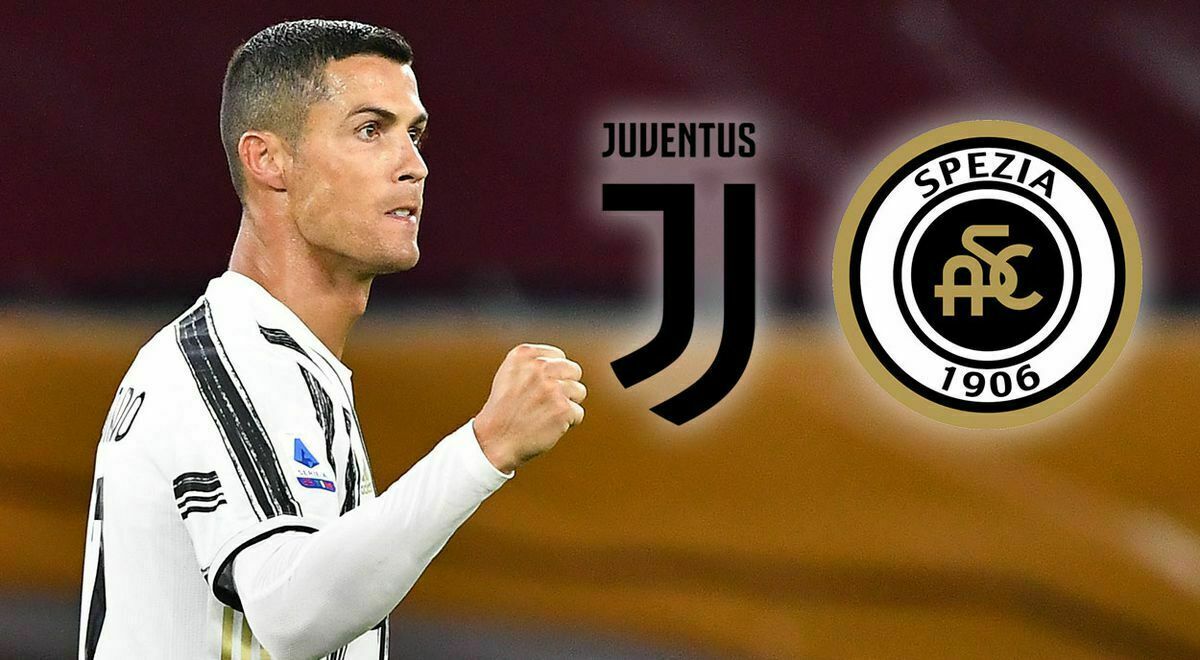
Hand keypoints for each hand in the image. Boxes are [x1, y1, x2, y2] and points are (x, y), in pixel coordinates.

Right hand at [472, 344, 585, 472]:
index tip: (536, 389)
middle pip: (574, 371)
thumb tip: (565, 363)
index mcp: (524, 354)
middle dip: (565, 387)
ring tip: (544, 414)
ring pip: (579, 392)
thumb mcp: (510, 374)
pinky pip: (578, 413)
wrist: (495, 440)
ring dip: (566, 406)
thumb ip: (534, 363)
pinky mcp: (562, 409)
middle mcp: (539, 367)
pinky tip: (547, 426)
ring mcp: (552, 388)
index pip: (559, 356)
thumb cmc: (504, 410)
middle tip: (544, 403)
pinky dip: (566, 423)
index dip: (552, 375)